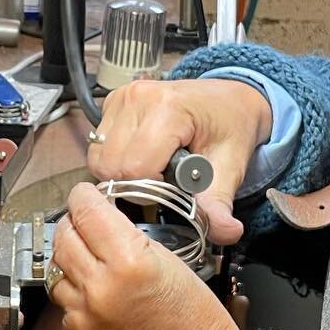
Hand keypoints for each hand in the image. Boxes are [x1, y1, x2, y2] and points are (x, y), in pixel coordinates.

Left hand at [50, 182, 240, 329]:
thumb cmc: (197, 325)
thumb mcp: (172, 263)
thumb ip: (130, 239)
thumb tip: (103, 221)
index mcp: (128, 262)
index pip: (87, 212)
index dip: (84, 196)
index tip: (85, 194)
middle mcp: (100, 288)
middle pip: (63, 236)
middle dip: (74, 224)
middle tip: (87, 223)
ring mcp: (84, 316)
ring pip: (56, 269)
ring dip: (70, 258)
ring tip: (92, 260)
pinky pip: (64, 303)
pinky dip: (75, 293)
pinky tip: (96, 294)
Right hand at [88, 78, 272, 244]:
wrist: (229, 98)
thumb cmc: (230, 124)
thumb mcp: (231, 164)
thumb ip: (219, 201)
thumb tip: (225, 231)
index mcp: (168, 107)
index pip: (136, 168)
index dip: (153, 189)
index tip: (174, 185)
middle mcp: (138, 97)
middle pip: (111, 166)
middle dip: (135, 184)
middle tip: (164, 180)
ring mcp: (122, 98)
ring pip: (99, 158)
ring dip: (122, 173)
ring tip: (153, 167)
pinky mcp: (112, 103)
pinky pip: (98, 146)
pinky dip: (116, 159)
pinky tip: (143, 155)